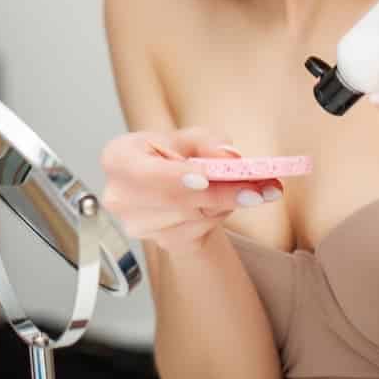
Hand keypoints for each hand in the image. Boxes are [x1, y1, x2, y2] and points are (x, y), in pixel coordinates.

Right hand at [100, 128, 282, 252]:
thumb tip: (227, 158)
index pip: (146, 173)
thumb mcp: (190, 138)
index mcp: (118, 158)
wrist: (171, 191)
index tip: (207, 178)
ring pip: (192, 215)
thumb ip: (208, 141)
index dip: (176, 177)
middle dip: (221, 192)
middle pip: (174, 198)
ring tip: (252, 189)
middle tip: (259, 188)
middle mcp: (120, 195)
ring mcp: (137, 224)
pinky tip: (225, 202)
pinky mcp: (160, 241)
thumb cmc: (173, 159)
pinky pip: (198, 229)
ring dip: (227, 202)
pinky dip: (220, 214)